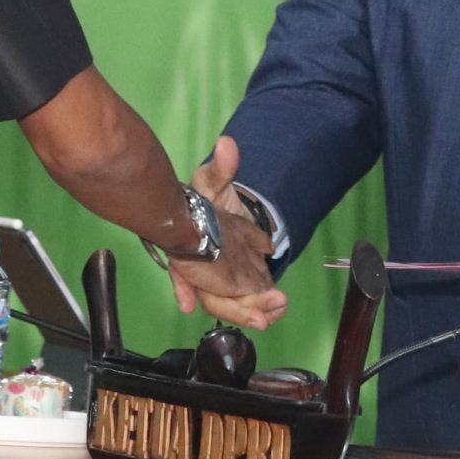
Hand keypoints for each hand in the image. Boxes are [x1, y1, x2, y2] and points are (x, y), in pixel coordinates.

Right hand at [168, 139, 287, 331]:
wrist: (224, 216)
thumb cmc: (209, 202)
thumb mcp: (214, 181)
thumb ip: (221, 167)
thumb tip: (227, 144)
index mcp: (189, 249)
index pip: (181, 270)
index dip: (182, 287)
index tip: (189, 303)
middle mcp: (202, 269)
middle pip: (212, 295)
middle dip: (235, 307)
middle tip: (259, 314)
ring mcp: (221, 280)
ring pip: (229, 303)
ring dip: (250, 311)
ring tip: (275, 310)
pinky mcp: (240, 284)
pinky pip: (246, 302)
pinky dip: (262, 308)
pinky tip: (278, 309)